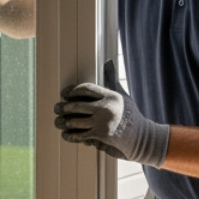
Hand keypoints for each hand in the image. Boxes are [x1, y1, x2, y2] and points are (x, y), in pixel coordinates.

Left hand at [53, 60, 169, 166]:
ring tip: (58, 121)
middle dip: (64, 107)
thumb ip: (112, 79)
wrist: (142, 137)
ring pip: (76, 121)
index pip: (86, 89)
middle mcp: (106, 108)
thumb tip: (108, 61)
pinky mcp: (101, 136)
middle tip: (57, 108)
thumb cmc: (131, 114)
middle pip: (77, 105)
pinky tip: (65, 133)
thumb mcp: (122, 96)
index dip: (72, 90)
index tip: (65, 94)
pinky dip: (70, 135)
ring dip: (63, 122)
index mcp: (110, 96)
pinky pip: (80, 135)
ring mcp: (103, 123)